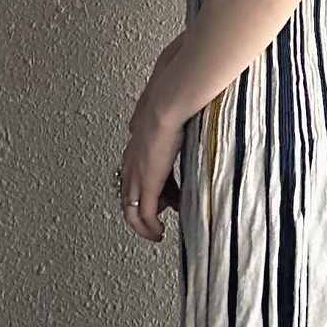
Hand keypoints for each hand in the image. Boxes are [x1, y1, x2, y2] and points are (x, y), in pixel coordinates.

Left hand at [118, 47, 183, 242]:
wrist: (175, 95)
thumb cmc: (181, 91)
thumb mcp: (181, 97)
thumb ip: (185, 102)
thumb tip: (197, 98)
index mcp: (141, 136)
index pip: (139, 167)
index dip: (151, 184)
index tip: (167, 194)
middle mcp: (135, 154)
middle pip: (130, 189)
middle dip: (146, 206)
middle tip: (160, 218)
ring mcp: (138, 168)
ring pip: (131, 205)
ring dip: (144, 222)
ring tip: (155, 233)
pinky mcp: (148, 179)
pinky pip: (144, 212)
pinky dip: (148, 227)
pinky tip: (157, 235)